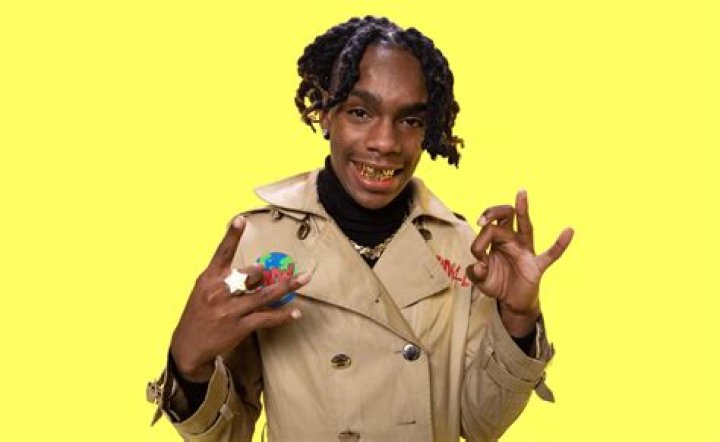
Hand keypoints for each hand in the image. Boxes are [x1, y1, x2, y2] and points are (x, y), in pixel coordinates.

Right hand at [170, 216, 309, 381]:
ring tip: (304, 278)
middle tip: (266, 276)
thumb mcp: (203, 290)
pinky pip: (266, 318)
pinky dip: (283, 316)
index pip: (222, 253)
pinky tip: (296, 313)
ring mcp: (230, 310)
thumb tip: (257, 268)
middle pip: (252, 274)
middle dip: (263, 275)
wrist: (188, 346)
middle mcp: (219, 292)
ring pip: (265, 295)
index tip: (240, 220)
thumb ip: (225, 277)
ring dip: (288, 286)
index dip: (232, 235)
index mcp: (209, 278)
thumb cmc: (199, 314)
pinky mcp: (239, 327)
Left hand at [466, 190, 572, 336]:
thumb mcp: (481, 280)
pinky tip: (569, 231)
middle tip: (482, 221)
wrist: (512, 302)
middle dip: (493, 212)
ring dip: (522, 210)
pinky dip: (560, 244)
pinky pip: (551, 253)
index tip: (477, 257)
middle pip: (505, 216)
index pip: (487, 231)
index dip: (479, 242)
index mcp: (497, 241)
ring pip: (526, 227)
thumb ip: (475, 273)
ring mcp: (526, 251)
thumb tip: (478, 265)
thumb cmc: (497, 284)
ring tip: (521, 193)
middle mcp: (512, 241)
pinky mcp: (537, 265)